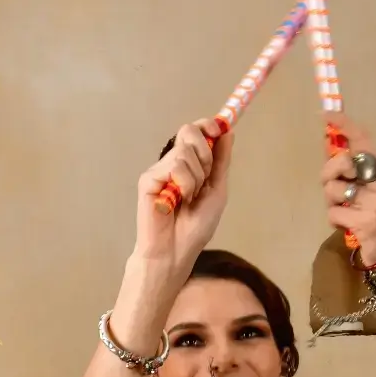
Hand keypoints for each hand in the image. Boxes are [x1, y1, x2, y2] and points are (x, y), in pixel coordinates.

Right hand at [134, 117, 232, 272]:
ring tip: (188, 199)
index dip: (208, 125)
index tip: (219, 130)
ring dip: (196, 178)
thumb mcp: (217, 190)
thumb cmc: (195, 227)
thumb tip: (227, 131)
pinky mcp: (148, 179)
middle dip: (204, 152)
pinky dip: (185, 184)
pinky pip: (174, 166)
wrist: (177, 251)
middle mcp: (172, 163)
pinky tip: (177, 201)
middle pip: (188, 131)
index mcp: (189, 164)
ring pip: (185, 152)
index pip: (196, 131)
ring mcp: (159, 170)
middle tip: (203, 179)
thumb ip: (221, 161)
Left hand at [321, 114, 375, 265]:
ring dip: (332, 202)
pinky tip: (347, 225)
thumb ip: (347, 166)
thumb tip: (327, 138)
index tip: (325, 114)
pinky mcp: (365, 221)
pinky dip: (334, 220)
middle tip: (332, 187)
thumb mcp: (365, 185)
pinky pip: (333, 213)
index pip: (364, 139)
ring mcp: (375, 201)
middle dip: (328, 173)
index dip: (343, 125)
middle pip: (341, 162)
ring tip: (345, 210)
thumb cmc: (373, 211)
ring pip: (333, 190)